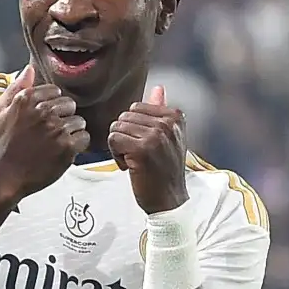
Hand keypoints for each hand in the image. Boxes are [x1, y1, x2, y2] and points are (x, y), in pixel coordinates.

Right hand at [0, 67, 90, 198]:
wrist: (4, 176)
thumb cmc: (1, 146)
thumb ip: (15, 88)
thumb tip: (30, 69)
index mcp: (27, 100)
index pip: (55, 92)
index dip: (51, 106)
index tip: (43, 119)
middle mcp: (43, 111)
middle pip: (69, 105)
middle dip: (62, 118)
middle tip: (49, 133)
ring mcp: (56, 129)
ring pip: (78, 122)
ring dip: (70, 132)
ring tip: (54, 144)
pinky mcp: (66, 146)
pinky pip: (84, 138)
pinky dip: (77, 146)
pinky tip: (62, 152)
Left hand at [108, 85, 188, 213]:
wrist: (169, 200)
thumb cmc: (165, 170)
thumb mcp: (169, 138)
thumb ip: (161, 111)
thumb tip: (158, 88)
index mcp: (175, 116)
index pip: (135, 108)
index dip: (133, 128)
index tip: (146, 145)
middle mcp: (168, 123)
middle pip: (123, 117)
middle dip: (124, 137)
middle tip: (138, 155)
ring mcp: (156, 135)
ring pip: (116, 128)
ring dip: (119, 147)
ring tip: (135, 160)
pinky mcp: (141, 149)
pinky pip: (112, 139)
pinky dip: (115, 155)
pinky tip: (129, 166)